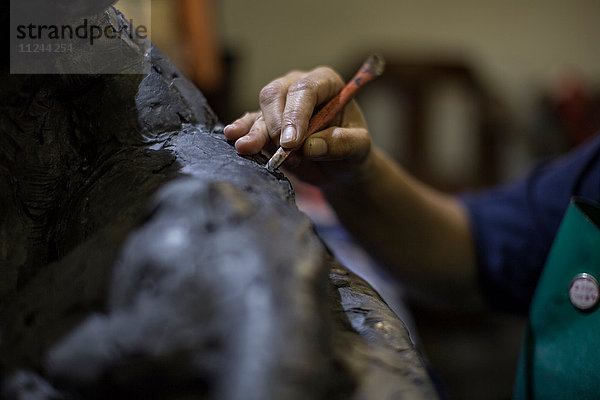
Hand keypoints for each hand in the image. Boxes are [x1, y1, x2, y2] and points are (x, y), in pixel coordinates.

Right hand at [224, 67, 373, 185]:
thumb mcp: (360, 149)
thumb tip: (310, 145)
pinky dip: (242, 131)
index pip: (306, 89)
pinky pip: (250, 122)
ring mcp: (280, 104)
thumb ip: (342, 144)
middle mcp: (299, 88)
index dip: (296, 113)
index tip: (292, 142)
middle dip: (275, 122)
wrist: (340, 168)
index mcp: (326, 83)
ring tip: (247, 148)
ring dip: (256, 131)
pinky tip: (233, 137)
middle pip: (277, 93)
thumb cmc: (354, 151)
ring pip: (261, 109)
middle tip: (282, 150)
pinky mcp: (266, 123)